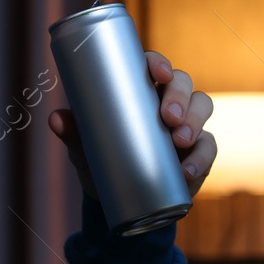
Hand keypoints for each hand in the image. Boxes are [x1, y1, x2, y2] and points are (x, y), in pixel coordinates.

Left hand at [48, 50, 216, 199]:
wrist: (116, 200)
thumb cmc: (101, 161)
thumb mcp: (85, 148)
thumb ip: (73, 133)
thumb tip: (55, 118)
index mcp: (140, 90)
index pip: (153, 66)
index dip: (159, 63)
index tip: (157, 73)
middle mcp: (167, 101)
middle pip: (183, 83)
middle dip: (180, 96)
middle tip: (168, 117)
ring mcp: (186, 124)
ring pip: (202, 107)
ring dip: (195, 122)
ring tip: (180, 141)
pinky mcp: (197, 151)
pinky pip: (208, 148)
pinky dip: (201, 159)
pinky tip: (187, 172)